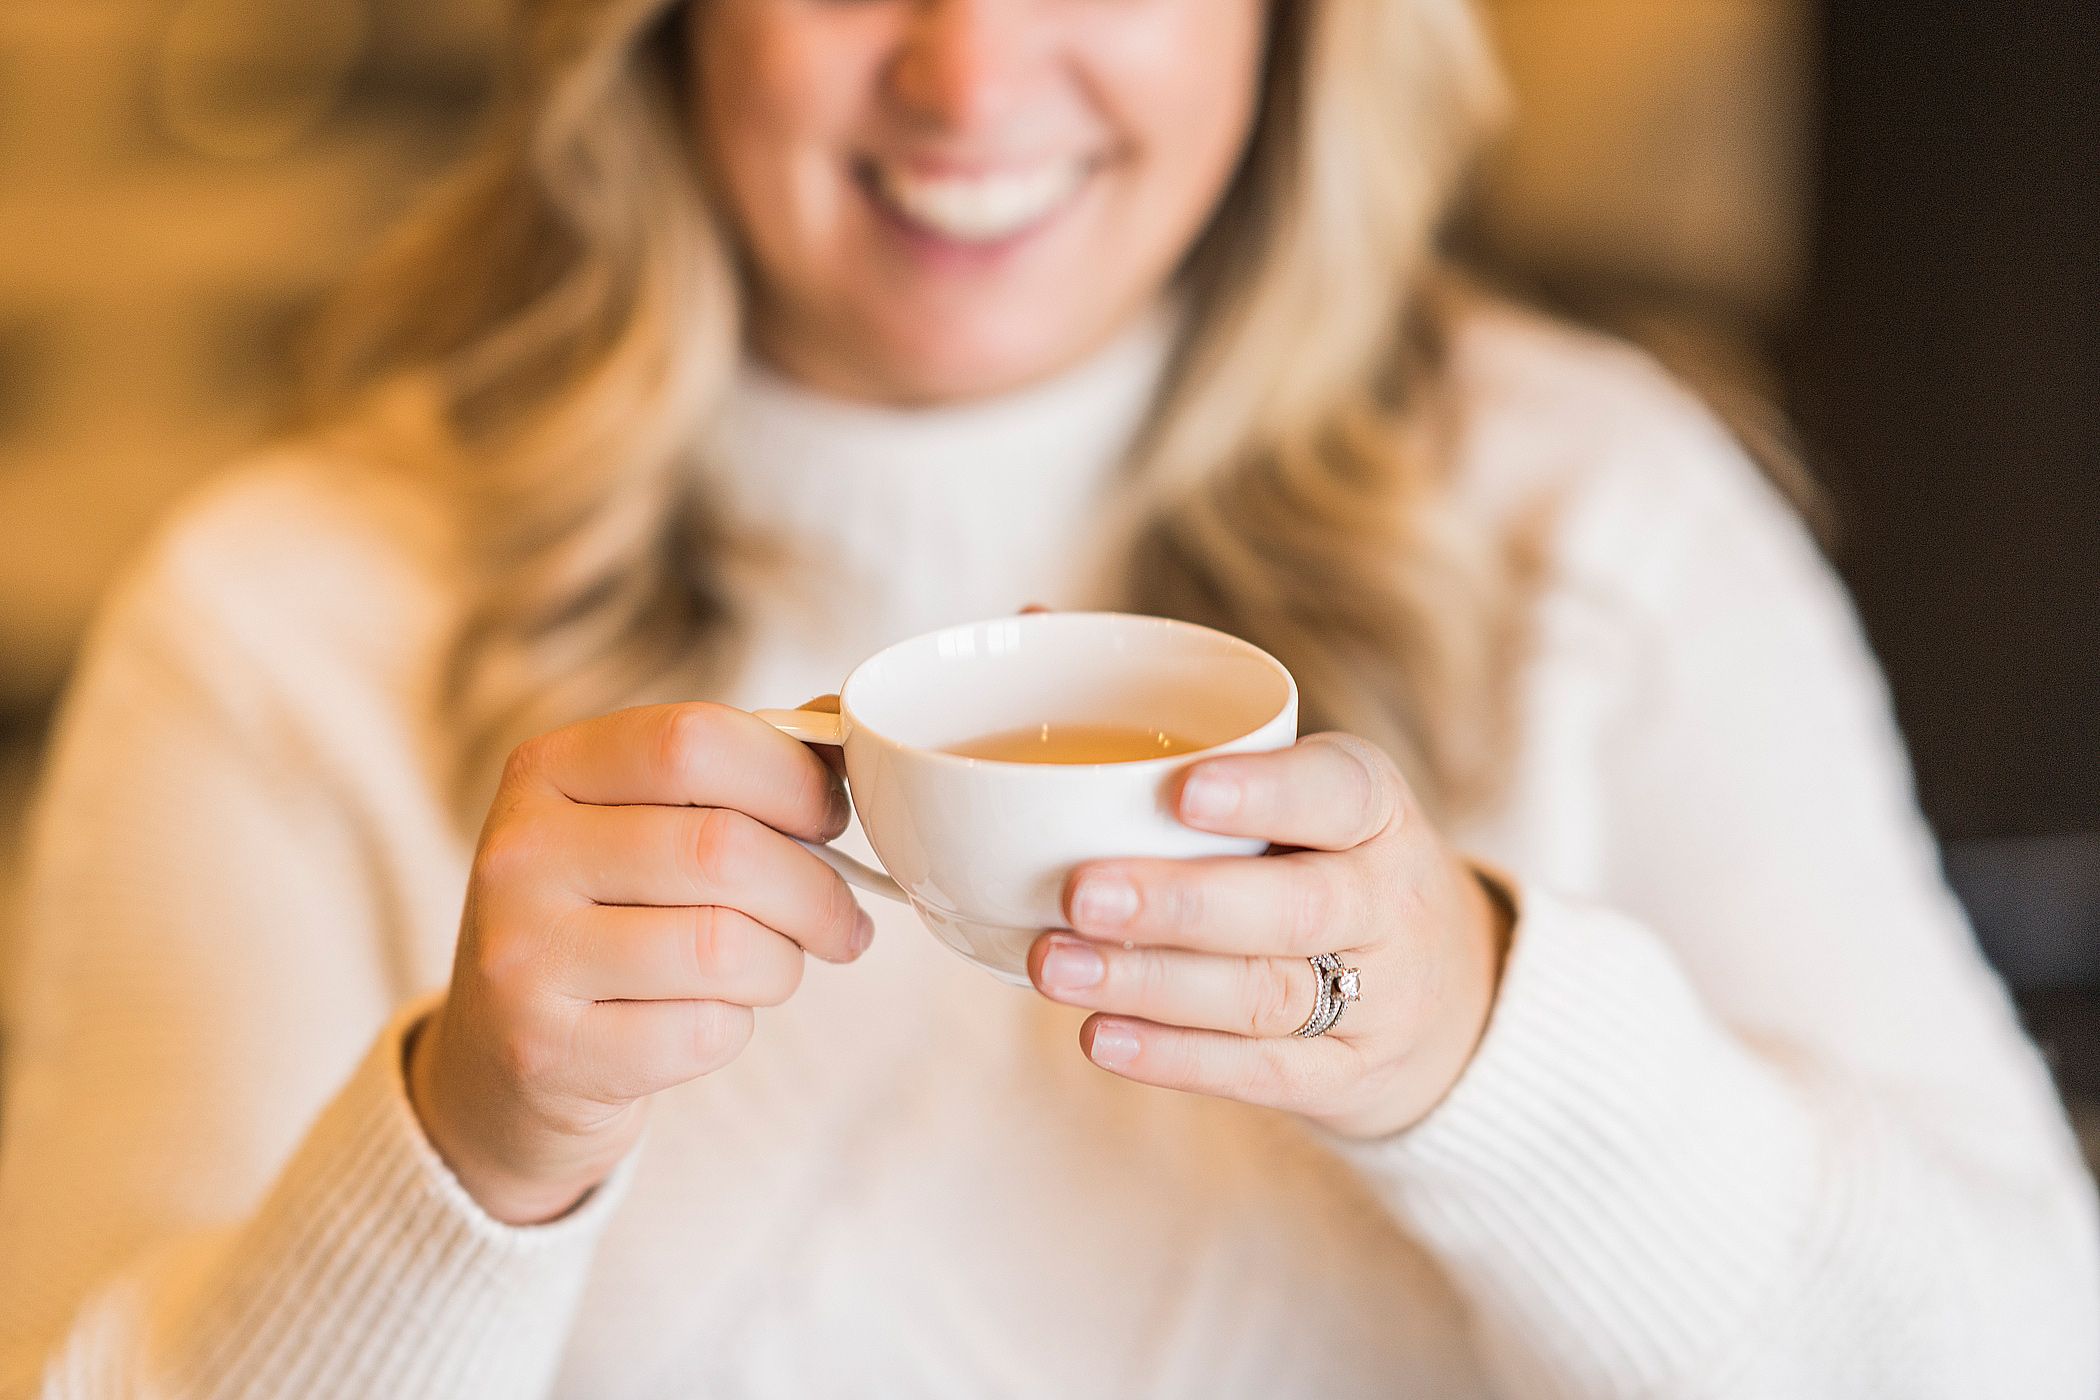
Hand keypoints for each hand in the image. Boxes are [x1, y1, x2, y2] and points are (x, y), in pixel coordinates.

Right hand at [408, 703, 871, 1223]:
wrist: (505, 1056)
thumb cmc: (608, 917)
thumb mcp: (640, 823)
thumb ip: (733, 771)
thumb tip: (840, 724)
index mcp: (547, 770)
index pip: (692, 740)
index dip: (792, 777)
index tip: (831, 815)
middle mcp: (520, 854)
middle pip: (720, 848)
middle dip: (815, 890)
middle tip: (840, 919)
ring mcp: (522, 957)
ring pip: (723, 946)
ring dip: (782, 964)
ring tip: (774, 968)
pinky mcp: (547, 1052)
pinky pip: (701, 1031)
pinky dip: (735, 1027)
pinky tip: (710, 1017)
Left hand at [1026, 733, 1513, 1140]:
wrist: (1441, 992)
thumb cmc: (1316, 854)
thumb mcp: (1289, 782)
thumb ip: (1176, 715)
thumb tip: (1032, 618)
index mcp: (1372, 806)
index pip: (1340, 791)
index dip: (1267, 793)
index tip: (1182, 790)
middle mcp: (1386, 899)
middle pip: (1296, 907)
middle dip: (1182, 904)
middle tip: (1079, 893)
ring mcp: (1377, 997)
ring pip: (1267, 994)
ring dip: (1152, 983)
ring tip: (1053, 965)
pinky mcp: (1347, 1076)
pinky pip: (1261, 1073)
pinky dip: (1177, 1058)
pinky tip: (1099, 1038)